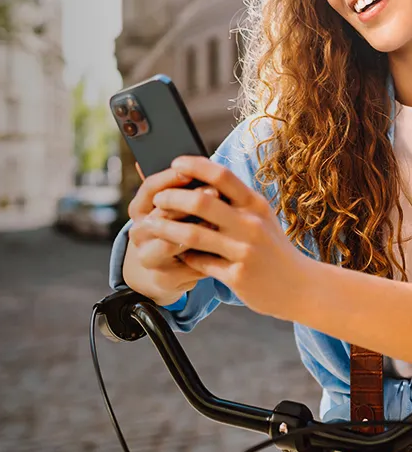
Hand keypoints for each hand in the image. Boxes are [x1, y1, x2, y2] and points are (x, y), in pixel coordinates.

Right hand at [124, 164, 220, 303]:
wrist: (165, 271)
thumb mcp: (174, 205)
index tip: (191, 171)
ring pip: (171, 241)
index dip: (169, 179)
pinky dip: (207, 256)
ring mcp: (148, 257)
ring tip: (220, 221)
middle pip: (160, 214)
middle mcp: (138, 232)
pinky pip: (189, 264)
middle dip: (189, 203)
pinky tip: (224, 247)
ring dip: (198, 231)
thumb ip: (179, 185)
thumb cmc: (176, 228)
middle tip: (215, 193)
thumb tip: (185, 158)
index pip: (150, 189)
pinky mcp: (164, 278)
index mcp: (139, 209)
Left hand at [144, 155, 310, 320]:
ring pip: (193, 234)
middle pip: (201, 201)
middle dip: (172, 198)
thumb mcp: (260, 216)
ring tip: (149, 225)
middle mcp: (251, 224)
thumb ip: (234, 199)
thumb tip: (199, 176)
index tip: (174, 164)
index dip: (194, 166)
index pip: (221, 175)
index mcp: (255, 204)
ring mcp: (244, 251)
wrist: (303, 287)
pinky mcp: (238, 277)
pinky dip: (182, 255)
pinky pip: (199, 262)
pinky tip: (172, 252)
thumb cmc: (273, 247)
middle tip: (156, 199)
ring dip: (165, 227)